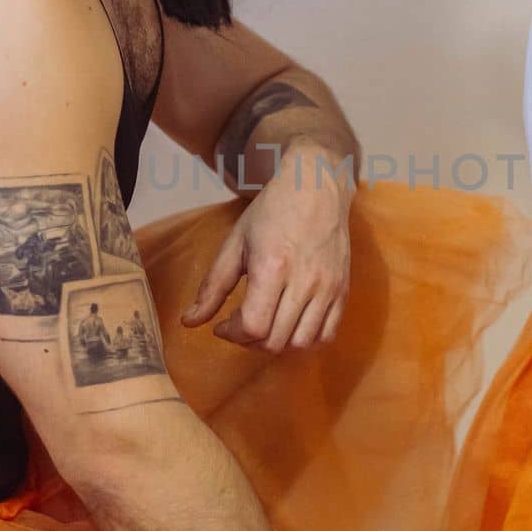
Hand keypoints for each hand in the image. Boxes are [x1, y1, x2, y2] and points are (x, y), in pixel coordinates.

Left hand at [180, 146, 351, 349]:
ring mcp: (328, 288)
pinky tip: (290, 325)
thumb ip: (212, 286)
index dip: (232, 335)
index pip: (254, 327)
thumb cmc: (272, 211)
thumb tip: (189, 322)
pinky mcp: (343, 290)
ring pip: (301, 343)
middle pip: (276, 341)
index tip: (222, 325)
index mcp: (272, 267)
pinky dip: (305, 341)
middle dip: (250, 341)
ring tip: (266, 325)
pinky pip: (327, 334)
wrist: (317, 186)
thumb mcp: (235, 243)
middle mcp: (304, 281)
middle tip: (240, 325)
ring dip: (277, 344)